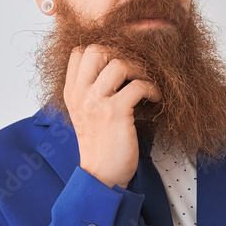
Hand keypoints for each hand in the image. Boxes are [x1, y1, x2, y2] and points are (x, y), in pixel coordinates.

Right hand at [63, 45, 160, 187]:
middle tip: (134, 70)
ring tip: (146, 83)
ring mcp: (97, 102)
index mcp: (71, 92)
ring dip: (139, 70)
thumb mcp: (85, 113)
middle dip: (120, 54)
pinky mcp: (115, 112)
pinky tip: (154, 97)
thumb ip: (91, 91)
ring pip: (119, 63)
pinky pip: (137, 85)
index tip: (117, 62)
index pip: (78, 53)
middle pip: (97, 50)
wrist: (100, 175)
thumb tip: (114, 67)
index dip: (101, 51)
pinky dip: (151, 88)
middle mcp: (81, 94)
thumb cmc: (99, 145)